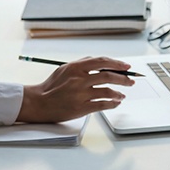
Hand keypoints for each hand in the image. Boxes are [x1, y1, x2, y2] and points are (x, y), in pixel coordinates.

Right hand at [17, 57, 136, 123]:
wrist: (38, 103)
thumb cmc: (51, 86)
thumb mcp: (64, 69)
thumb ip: (82, 64)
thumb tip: (101, 62)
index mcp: (75, 68)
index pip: (101, 62)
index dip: (117, 63)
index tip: (126, 67)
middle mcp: (79, 80)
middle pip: (108, 76)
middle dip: (123, 78)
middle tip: (130, 81)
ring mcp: (80, 94)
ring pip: (107, 91)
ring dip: (118, 93)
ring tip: (122, 94)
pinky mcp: (81, 108)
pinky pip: (102, 105)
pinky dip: (112, 103)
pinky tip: (116, 103)